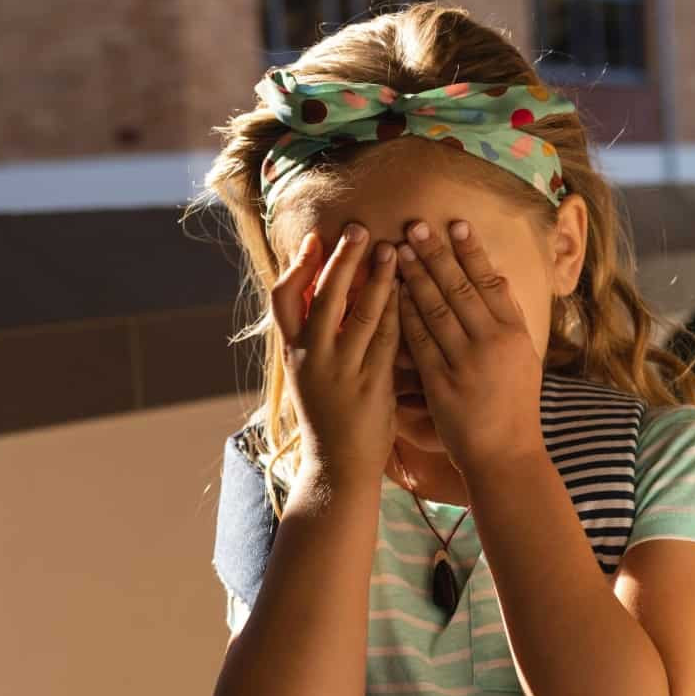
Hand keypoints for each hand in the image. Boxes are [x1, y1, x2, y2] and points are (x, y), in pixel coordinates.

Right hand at [270, 226, 400, 488]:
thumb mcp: (310, 375)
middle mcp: (312, 358)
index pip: (284, 298)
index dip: (299, 266)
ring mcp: (341, 371)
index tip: (316, 238)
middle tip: (358, 228)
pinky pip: (386, 340)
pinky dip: (397, 312)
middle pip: (323, 296)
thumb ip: (314, 339)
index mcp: (293, 353)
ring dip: (376, 278)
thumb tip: (323, 297)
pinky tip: (409, 291)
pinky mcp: (370, 385)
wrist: (338, 467)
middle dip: (341, 259)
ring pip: (358, 313)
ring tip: (391, 249)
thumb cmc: (329, 418)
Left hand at [396, 219, 545, 473]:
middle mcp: (492, 343)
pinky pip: (418, 341)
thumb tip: (496, 279)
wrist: (506, 455)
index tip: (455, 224)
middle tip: (416, 224)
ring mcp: (466, 363)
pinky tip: (390, 293)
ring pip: (436, 309)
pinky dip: (404, 314)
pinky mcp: (442, 382)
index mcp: (515, 334)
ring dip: (415, 276)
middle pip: (461, 287)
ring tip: (399, 249)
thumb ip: (509, 320)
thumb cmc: (515, 408)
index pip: (492, 282)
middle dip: (437, 253)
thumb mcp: (524, 359)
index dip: (472, 252)